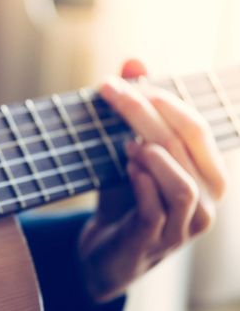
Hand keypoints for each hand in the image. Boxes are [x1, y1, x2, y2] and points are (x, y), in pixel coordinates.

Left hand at [77, 60, 227, 301]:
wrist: (105, 250)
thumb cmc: (126, 198)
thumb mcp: (131, 153)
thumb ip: (137, 112)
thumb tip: (134, 61)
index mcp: (206, 173)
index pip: (197, 128)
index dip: (165, 100)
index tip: (129, 82)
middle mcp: (205, 199)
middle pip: (182, 145)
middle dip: (143, 112)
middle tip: (109, 92)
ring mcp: (183, 224)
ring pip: (180, 181)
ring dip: (150, 153)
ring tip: (124, 142)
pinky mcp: (156, 241)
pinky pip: (156, 209)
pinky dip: (141, 183)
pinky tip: (126, 167)